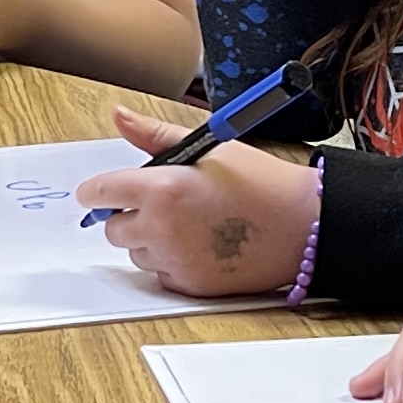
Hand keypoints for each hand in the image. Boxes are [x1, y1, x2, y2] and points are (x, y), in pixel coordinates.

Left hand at [76, 106, 320, 295]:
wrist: (303, 226)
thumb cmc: (261, 183)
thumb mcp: (209, 146)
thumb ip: (154, 135)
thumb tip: (119, 116)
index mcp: (162, 188)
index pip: (101, 192)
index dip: (98, 191)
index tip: (101, 192)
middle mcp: (161, 228)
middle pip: (113, 228)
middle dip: (129, 215)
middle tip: (165, 203)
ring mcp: (175, 260)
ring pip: (137, 252)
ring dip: (150, 239)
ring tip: (190, 223)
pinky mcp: (190, 285)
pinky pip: (160, 274)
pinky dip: (171, 262)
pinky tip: (200, 244)